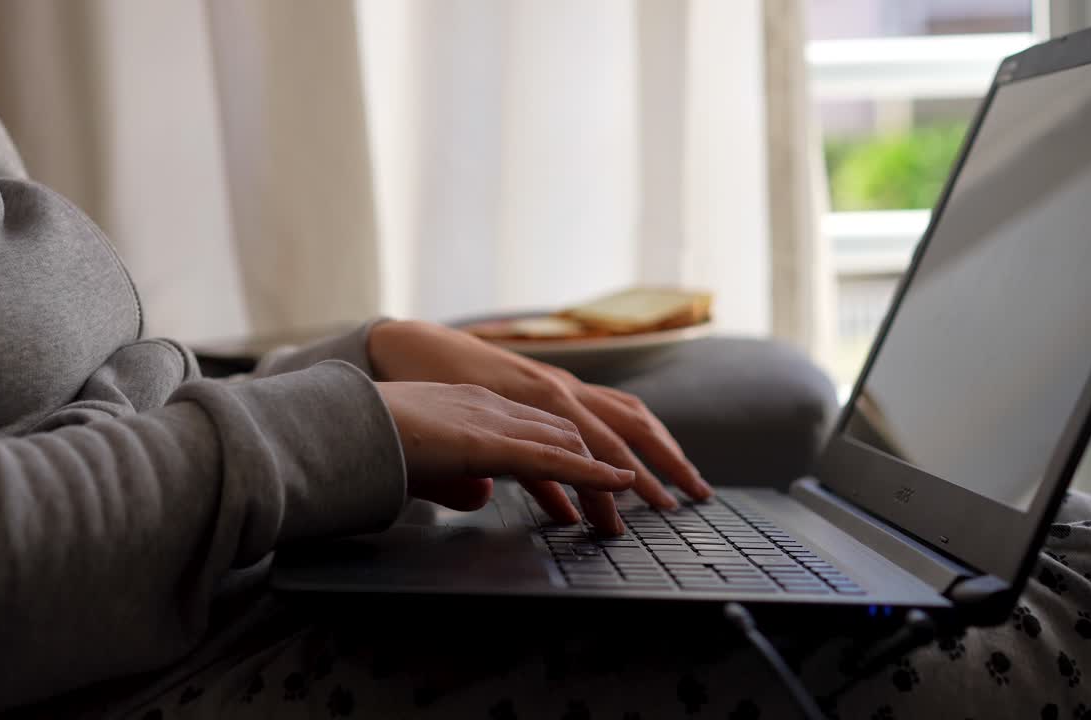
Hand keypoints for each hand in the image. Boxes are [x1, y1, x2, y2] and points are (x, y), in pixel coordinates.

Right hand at [369, 320, 712, 532]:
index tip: (677, 474)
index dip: (651, 444)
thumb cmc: (433, 389)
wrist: (393, 352)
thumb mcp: (473, 429)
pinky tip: (615, 489)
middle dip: (665, 459)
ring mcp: (529, 399)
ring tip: (665, 504)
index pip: (616, 415)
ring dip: (635, 472)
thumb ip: (496, 463)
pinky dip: (592, 471)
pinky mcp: (502, 421)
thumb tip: (514, 498)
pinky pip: (557, 450)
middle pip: (625, 422)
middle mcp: (550, 387)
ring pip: (599, 437)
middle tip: (697, 491)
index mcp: (549, 389)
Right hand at [376, 382, 635, 518]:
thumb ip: (457, 480)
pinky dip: (592, 474)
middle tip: (621, 499)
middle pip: (562, 433)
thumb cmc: (370, 442)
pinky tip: (619, 485)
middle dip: (596, 465)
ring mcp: (492, 421)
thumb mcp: (422, 465)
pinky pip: (553, 459)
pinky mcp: (489, 443)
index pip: (536, 425)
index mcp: (473, 405)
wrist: (339, 424)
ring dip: (602, 475)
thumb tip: (483, 497)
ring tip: (630, 501)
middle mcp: (491, 406)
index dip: (569, 450)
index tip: (594, 474)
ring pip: (567, 444)